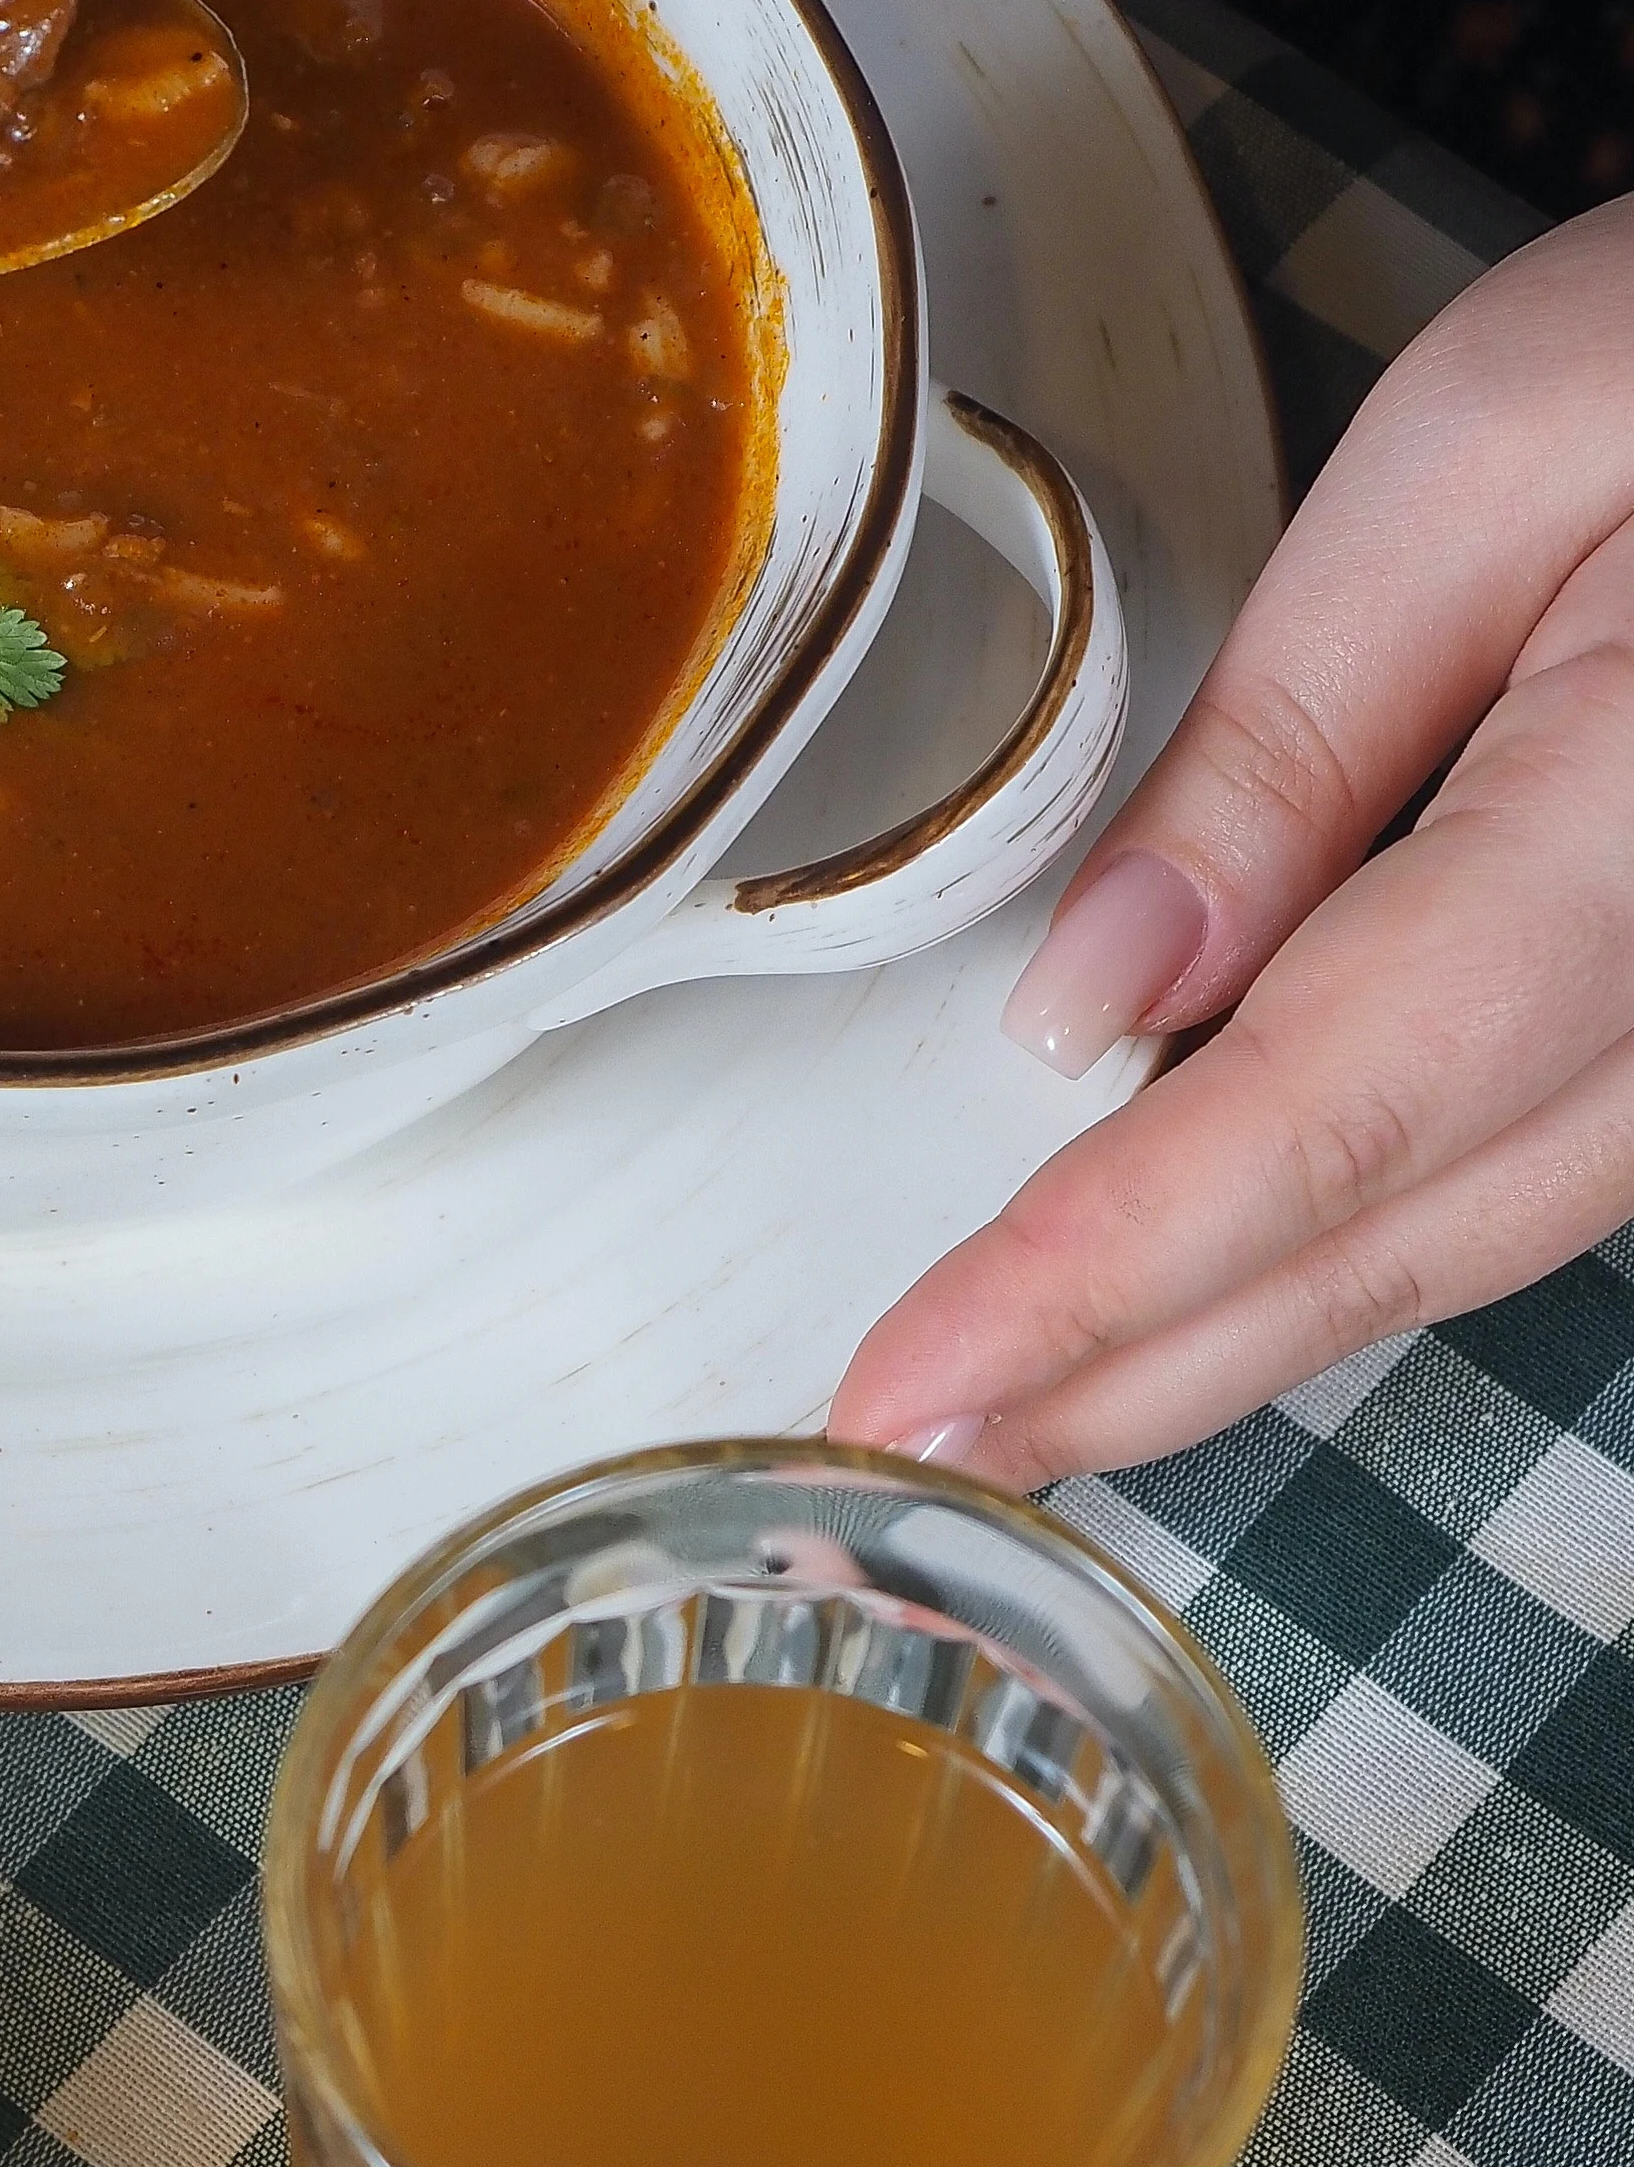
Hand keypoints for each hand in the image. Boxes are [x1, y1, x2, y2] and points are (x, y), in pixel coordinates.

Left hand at [829, 195, 1633, 1489]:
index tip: (914, 1386)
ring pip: (1470, 1242)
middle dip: (1131, 1369)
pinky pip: (1534, 1175)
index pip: (1328, 1114)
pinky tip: (1199, 1282)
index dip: (1103, 1277)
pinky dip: (1348, 1246)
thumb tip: (1100, 1004)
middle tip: (903, 1448)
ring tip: (1011, 1402)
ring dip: (1229, 1339)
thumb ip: (1295, 735)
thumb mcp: (1498, 445)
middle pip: (1394, 1236)